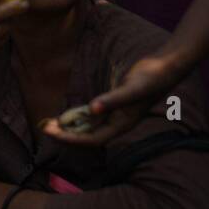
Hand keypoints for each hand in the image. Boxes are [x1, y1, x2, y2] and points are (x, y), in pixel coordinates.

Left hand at [43, 50, 186, 146]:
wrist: (165, 68)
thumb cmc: (151, 79)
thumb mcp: (132, 89)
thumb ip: (113, 100)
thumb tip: (93, 109)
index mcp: (122, 125)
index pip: (92, 140)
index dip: (71, 139)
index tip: (52, 133)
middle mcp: (117, 124)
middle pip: (87, 136)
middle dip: (66, 135)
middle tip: (44, 127)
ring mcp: (115, 116)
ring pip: (88, 127)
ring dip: (69, 127)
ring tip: (49, 123)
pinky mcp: (113, 106)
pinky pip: (91, 116)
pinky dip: (77, 117)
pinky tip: (65, 115)